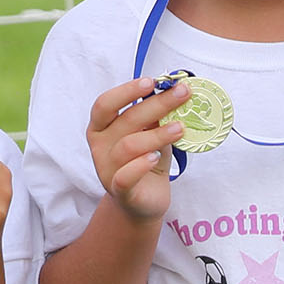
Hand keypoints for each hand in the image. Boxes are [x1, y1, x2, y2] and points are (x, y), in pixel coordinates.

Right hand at [84, 78, 186, 228]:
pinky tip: (156, 157)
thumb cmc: (145, 161)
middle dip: (157, 104)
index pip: (105, 104)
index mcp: (101, 127)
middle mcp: (100, 146)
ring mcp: (107, 169)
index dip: (127, 91)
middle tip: (183, 94)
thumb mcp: (150, 134)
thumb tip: (176, 92)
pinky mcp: (120, 191)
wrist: (143, 201)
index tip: (152, 82)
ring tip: (180, 128)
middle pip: (126, 120)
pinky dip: (141, 165)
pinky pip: (126, 176)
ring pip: (129, 146)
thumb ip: (155, 117)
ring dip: (157, 134)